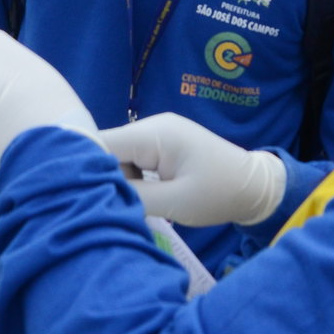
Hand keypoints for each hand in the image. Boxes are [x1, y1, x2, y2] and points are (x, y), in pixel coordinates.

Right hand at [98, 113, 286, 226]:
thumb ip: (131, 197)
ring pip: (118, 158)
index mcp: (155, 134)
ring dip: (121, 183)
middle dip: (106, 179)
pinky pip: (132, 161)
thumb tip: (92, 198)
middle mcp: (152, 126)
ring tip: (141, 205)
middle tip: (116, 207)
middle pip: (107, 150)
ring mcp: (157, 135)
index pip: (101, 143)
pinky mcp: (161, 147)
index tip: (78, 198)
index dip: (84, 168)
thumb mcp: (174, 202)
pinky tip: (147, 198)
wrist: (254, 187)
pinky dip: (132, 181)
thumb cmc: (219, 193)